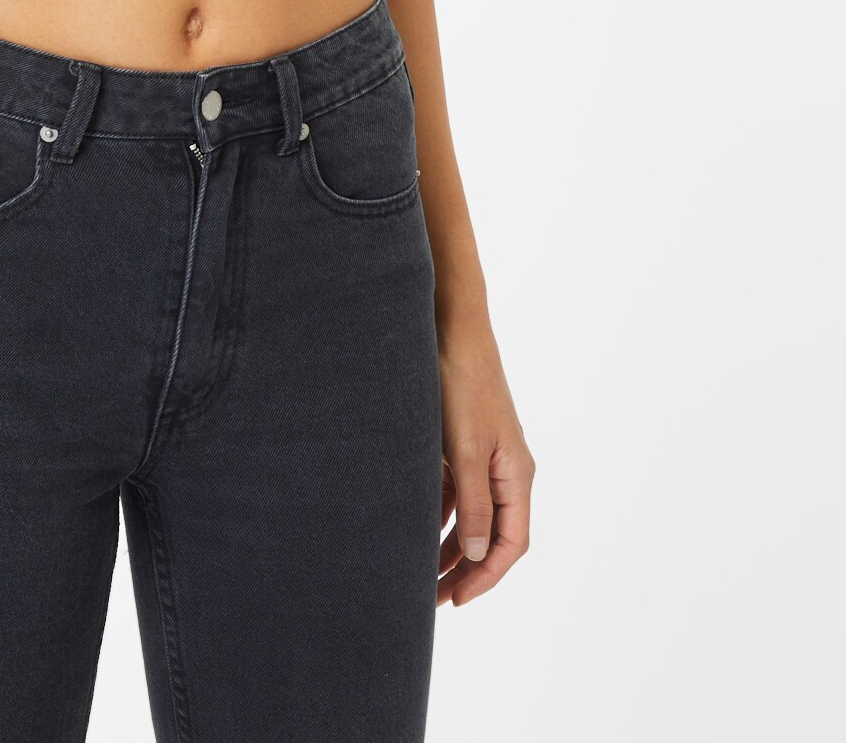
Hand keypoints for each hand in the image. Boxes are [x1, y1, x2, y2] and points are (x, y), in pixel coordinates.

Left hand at [436, 322, 534, 607]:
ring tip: (420, 576)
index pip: (512, 542)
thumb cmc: (463, 383)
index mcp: (516, 474)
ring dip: (449, 546)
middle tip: (433, 600)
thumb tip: (480, 555)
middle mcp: (505, 469)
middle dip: (465, 569)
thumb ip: (474, 503)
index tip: (458, 599)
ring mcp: (484, 456)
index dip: (487, 576)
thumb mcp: (467, 449)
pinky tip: (412, 531)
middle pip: (491, 534)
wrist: (451, 328)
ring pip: (470, 516)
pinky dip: (437, 513)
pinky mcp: (461, 442)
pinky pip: (453, 491)